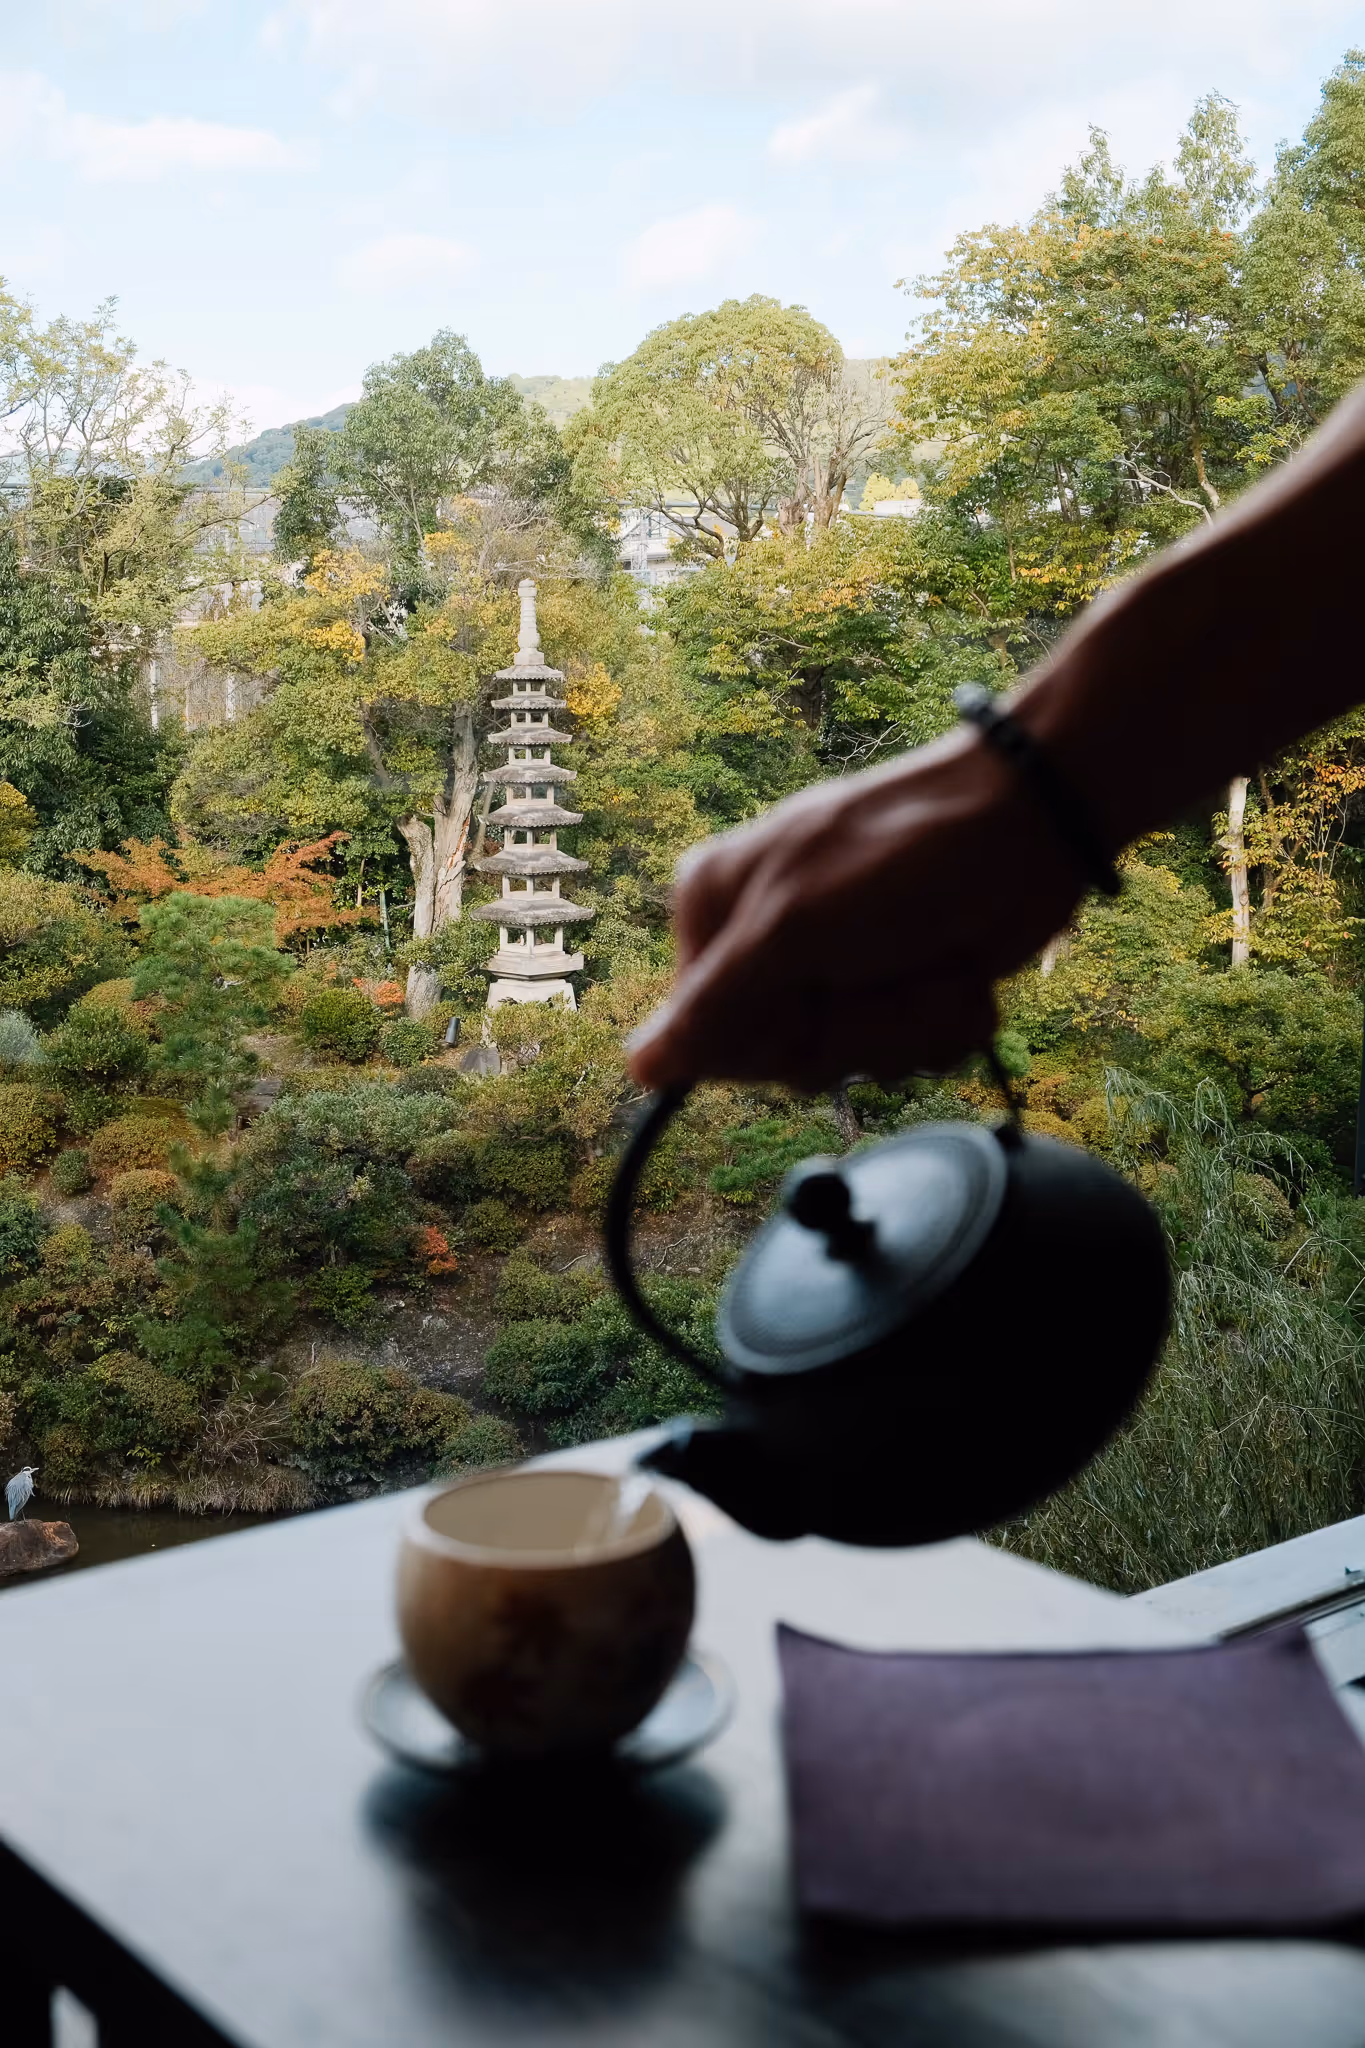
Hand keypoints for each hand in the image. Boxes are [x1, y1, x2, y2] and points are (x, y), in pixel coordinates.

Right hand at [626, 727, 1088, 1091]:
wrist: (1032, 827)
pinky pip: (910, 1052)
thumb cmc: (907, 854)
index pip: (709, 1038)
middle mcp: (769, 941)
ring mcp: (839, 967)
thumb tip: (640, 1065)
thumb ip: (717, 1005)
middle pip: (785, 1058)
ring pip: (856, 1061)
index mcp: (717, 910)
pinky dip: (943, 1019)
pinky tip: (957, 970)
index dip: (769, 1039)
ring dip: (907, 1022)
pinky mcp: (900, 986)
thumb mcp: (794, 930)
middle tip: (878, 966)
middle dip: (852, 1027)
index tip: (808, 996)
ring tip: (928, 960)